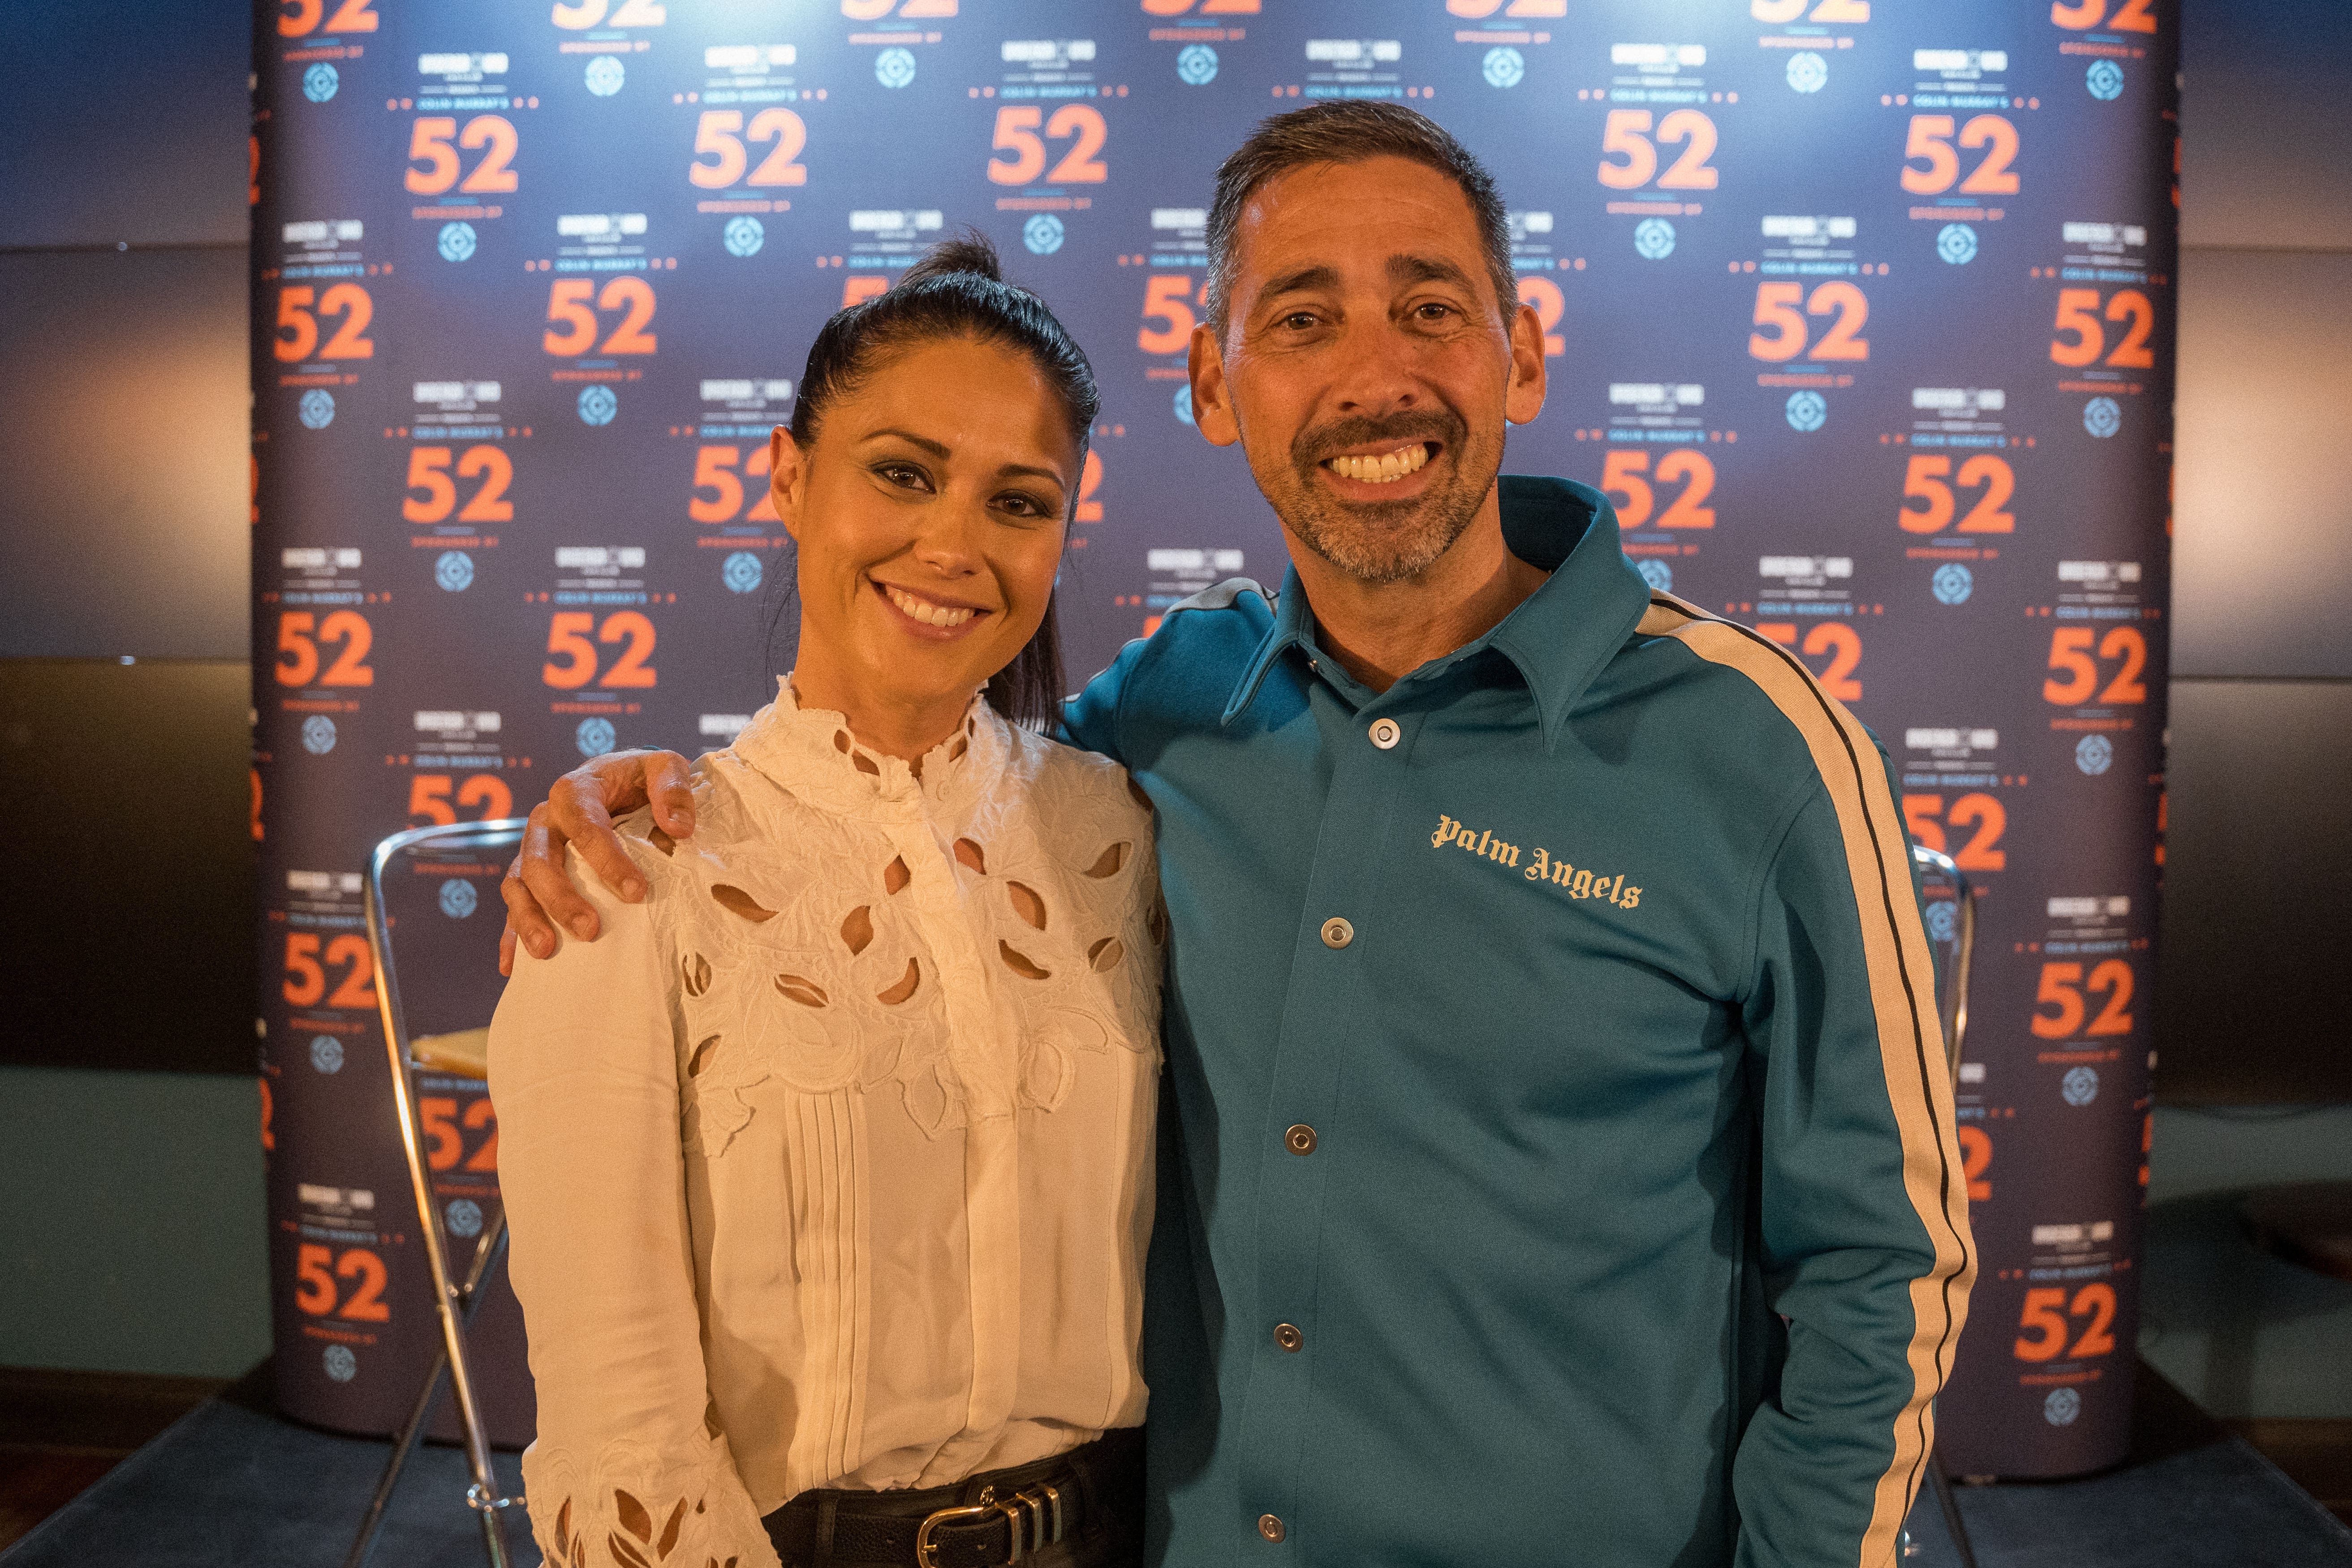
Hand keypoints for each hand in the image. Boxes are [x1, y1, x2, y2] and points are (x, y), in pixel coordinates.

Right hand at [499, 749, 694, 972]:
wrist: (619, 780)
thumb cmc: (641, 778)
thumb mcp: (663, 766)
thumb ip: (672, 787)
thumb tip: (679, 827)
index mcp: (575, 790)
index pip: (585, 825)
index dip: (607, 859)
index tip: (636, 892)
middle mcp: (545, 820)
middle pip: (539, 859)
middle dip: (561, 897)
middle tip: (590, 930)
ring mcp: (532, 848)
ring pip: (517, 883)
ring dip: (529, 918)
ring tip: (546, 952)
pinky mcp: (529, 874)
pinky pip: (513, 903)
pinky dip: (510, 933)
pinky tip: (515, 966)